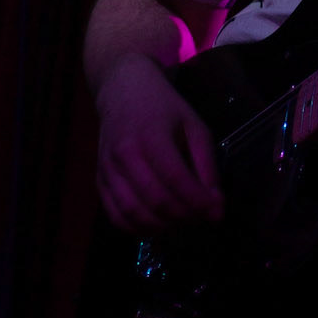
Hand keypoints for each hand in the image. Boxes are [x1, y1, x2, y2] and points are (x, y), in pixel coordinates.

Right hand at [94, 54, 223, 232]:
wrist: (123, 89)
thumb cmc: (164, 106)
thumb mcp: (193, 125)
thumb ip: (206, 163)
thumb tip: (215, 203)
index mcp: (151, 136)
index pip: (176, 179)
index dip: (198, 202)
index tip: (217, 214)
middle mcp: (124, 155)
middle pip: (155, 201)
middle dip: (184, 216)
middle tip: (202, 217)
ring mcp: (107, 169)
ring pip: (134, 213)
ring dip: (162, 226)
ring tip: (183, 221)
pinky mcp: (99, 180)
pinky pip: (115, 215)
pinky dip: (137, 228)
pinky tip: (157, 224)